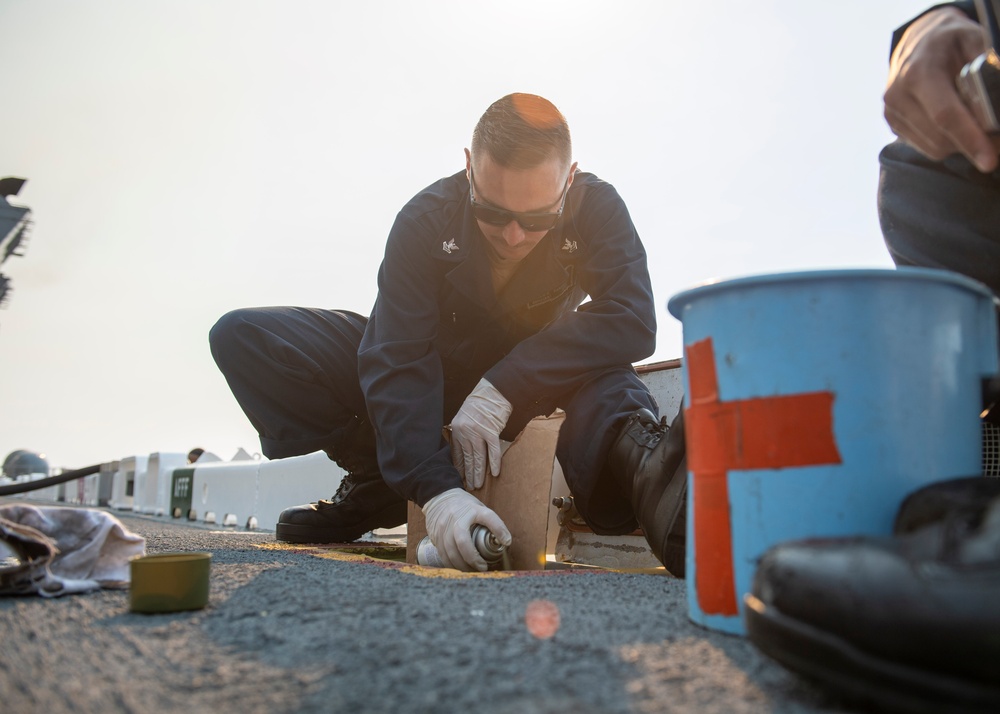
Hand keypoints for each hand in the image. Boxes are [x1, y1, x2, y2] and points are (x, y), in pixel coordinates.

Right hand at [421, 488, 511, 571]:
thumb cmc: (464, 506)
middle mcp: (457, 517)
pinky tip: (460, 568)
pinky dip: (451, 564)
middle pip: (463, 541)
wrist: (439, 498)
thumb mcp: (478, 507)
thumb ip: (488, 522)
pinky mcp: (435, 535)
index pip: (488, 517)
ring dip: (462, 565)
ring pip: (451, 551)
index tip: (506, 542)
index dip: (499, 529)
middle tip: (483, 568)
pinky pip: (442, 554)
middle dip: (473, 558)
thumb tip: (504, 541)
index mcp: (472, 509)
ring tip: (472, 571)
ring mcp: (444, 526)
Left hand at [449, 378, 511, 488]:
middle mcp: (466, 431)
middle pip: (467, 457)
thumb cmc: (480, 403)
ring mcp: (479, 431)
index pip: (457, 453)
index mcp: (458, 429)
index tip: (460, 478)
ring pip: (479, 457)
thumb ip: (463, 432)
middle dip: (468, 474)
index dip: (459, 467)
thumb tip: (464, 450)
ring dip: (479, 473)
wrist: (493, 391)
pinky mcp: (491, 431)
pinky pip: (493, 450)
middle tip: (469, 487)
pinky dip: (494, 462)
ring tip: (478, 485)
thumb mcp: (465, 417)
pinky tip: (495, 473)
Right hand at [884, 7, 998, 171]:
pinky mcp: (891, 124)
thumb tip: (996, 103)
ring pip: (934, 148)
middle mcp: (897, 95)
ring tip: (972, 121)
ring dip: (959, 142)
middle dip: (971, 142)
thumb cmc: (951, 40)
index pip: (945, 115)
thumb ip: (985, 69)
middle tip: (995, 135)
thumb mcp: (974, 40)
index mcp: (918, 73)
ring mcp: (891, 112)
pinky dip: (946, 140)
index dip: (970, 139)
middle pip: (940, 139)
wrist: (919, 40)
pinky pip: (926, 147)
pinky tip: (952, 121)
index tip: (990, 160)